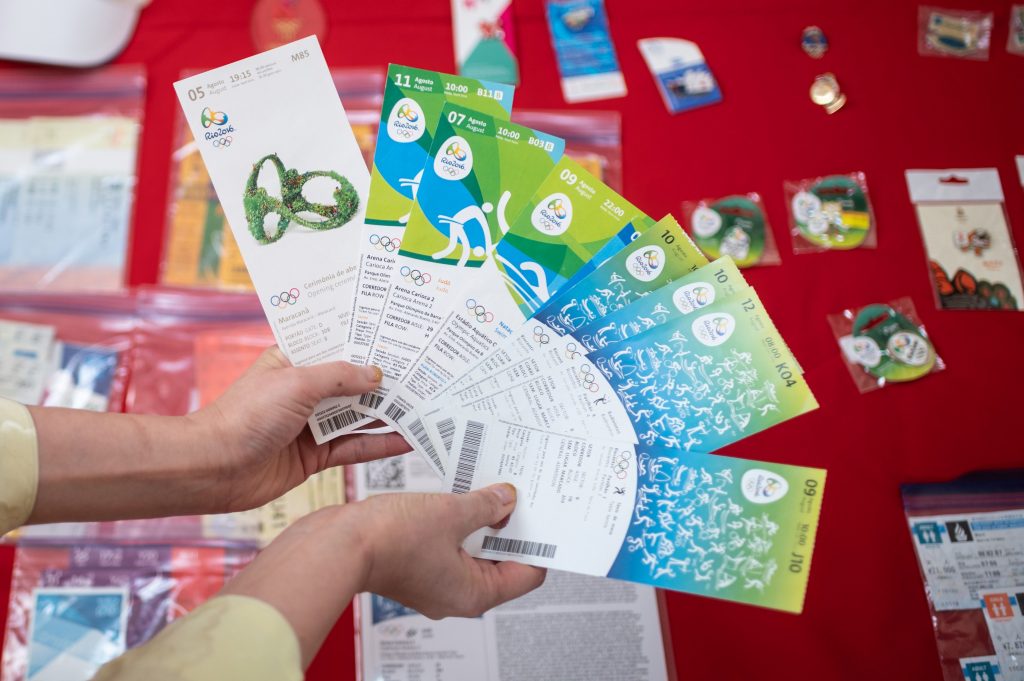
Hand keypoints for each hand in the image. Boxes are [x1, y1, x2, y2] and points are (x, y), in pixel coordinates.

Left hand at [199, 346, 409, 511]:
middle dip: (384, 381)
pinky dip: (379, 445)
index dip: (366, 344)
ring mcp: (310, 424)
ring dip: (387, 414)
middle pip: (352, 383)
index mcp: (293, 361)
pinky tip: (406, 440)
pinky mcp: (315, 456)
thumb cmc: (246, 416)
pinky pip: (353, 447)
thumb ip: (340, 377)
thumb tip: (377, 375)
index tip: (400, 339)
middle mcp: (303, 391)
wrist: (213, 469)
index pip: (336, 346)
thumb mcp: (297, 383)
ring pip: (357, 416)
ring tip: (425, 407)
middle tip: (423, 375)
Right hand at [352, 483, 545, 618]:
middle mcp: (456, 594)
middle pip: (501, 562)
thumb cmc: (389, 540)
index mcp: (474, 593)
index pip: (527, 574)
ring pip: (472, 551)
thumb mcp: (451, 512)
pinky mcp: (415, 565)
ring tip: (488, 490)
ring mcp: (434, 581)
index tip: (543, 515)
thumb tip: (507, 499)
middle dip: (509, 527)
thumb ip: (485, 506)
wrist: (337, 544)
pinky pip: (448, 545)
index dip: (538, 543)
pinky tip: (458, 496)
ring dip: (481, 522)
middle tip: (517, 494)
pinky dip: (457, 523)